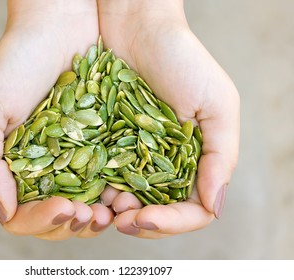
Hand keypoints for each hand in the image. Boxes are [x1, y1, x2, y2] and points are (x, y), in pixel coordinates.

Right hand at [0, 0, 112, 239]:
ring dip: (97, 218)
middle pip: (57, 219)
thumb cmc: (17, 62)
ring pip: (86, 207)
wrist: (61, 24)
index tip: (64, 208)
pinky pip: (111, 180)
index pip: (22, 215)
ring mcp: (77, 158)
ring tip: (111, 212)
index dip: (41, 221)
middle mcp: (46, 168)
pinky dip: (117, 194)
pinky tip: (126, 193)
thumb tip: (3, 209)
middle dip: (72, 225)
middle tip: (90, 216)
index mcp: (15, 167)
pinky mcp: (104, 144)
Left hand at [98, 0, 239, 237]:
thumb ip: (222, 156)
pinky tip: (90, 187)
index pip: (190, 210)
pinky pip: (104, 175)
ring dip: (116, 211)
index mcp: (196, 160)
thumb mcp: (217, 104)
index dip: (171, 223)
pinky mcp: (109, 142)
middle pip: (158, 211)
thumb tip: (215, 206)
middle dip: (140, 221)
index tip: (146, 218)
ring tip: (103, 204)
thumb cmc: (182, 60)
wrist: (136, 26)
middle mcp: (166, 163)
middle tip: (120, 216)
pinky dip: (98, 188)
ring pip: (129, 200)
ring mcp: (136, 154)